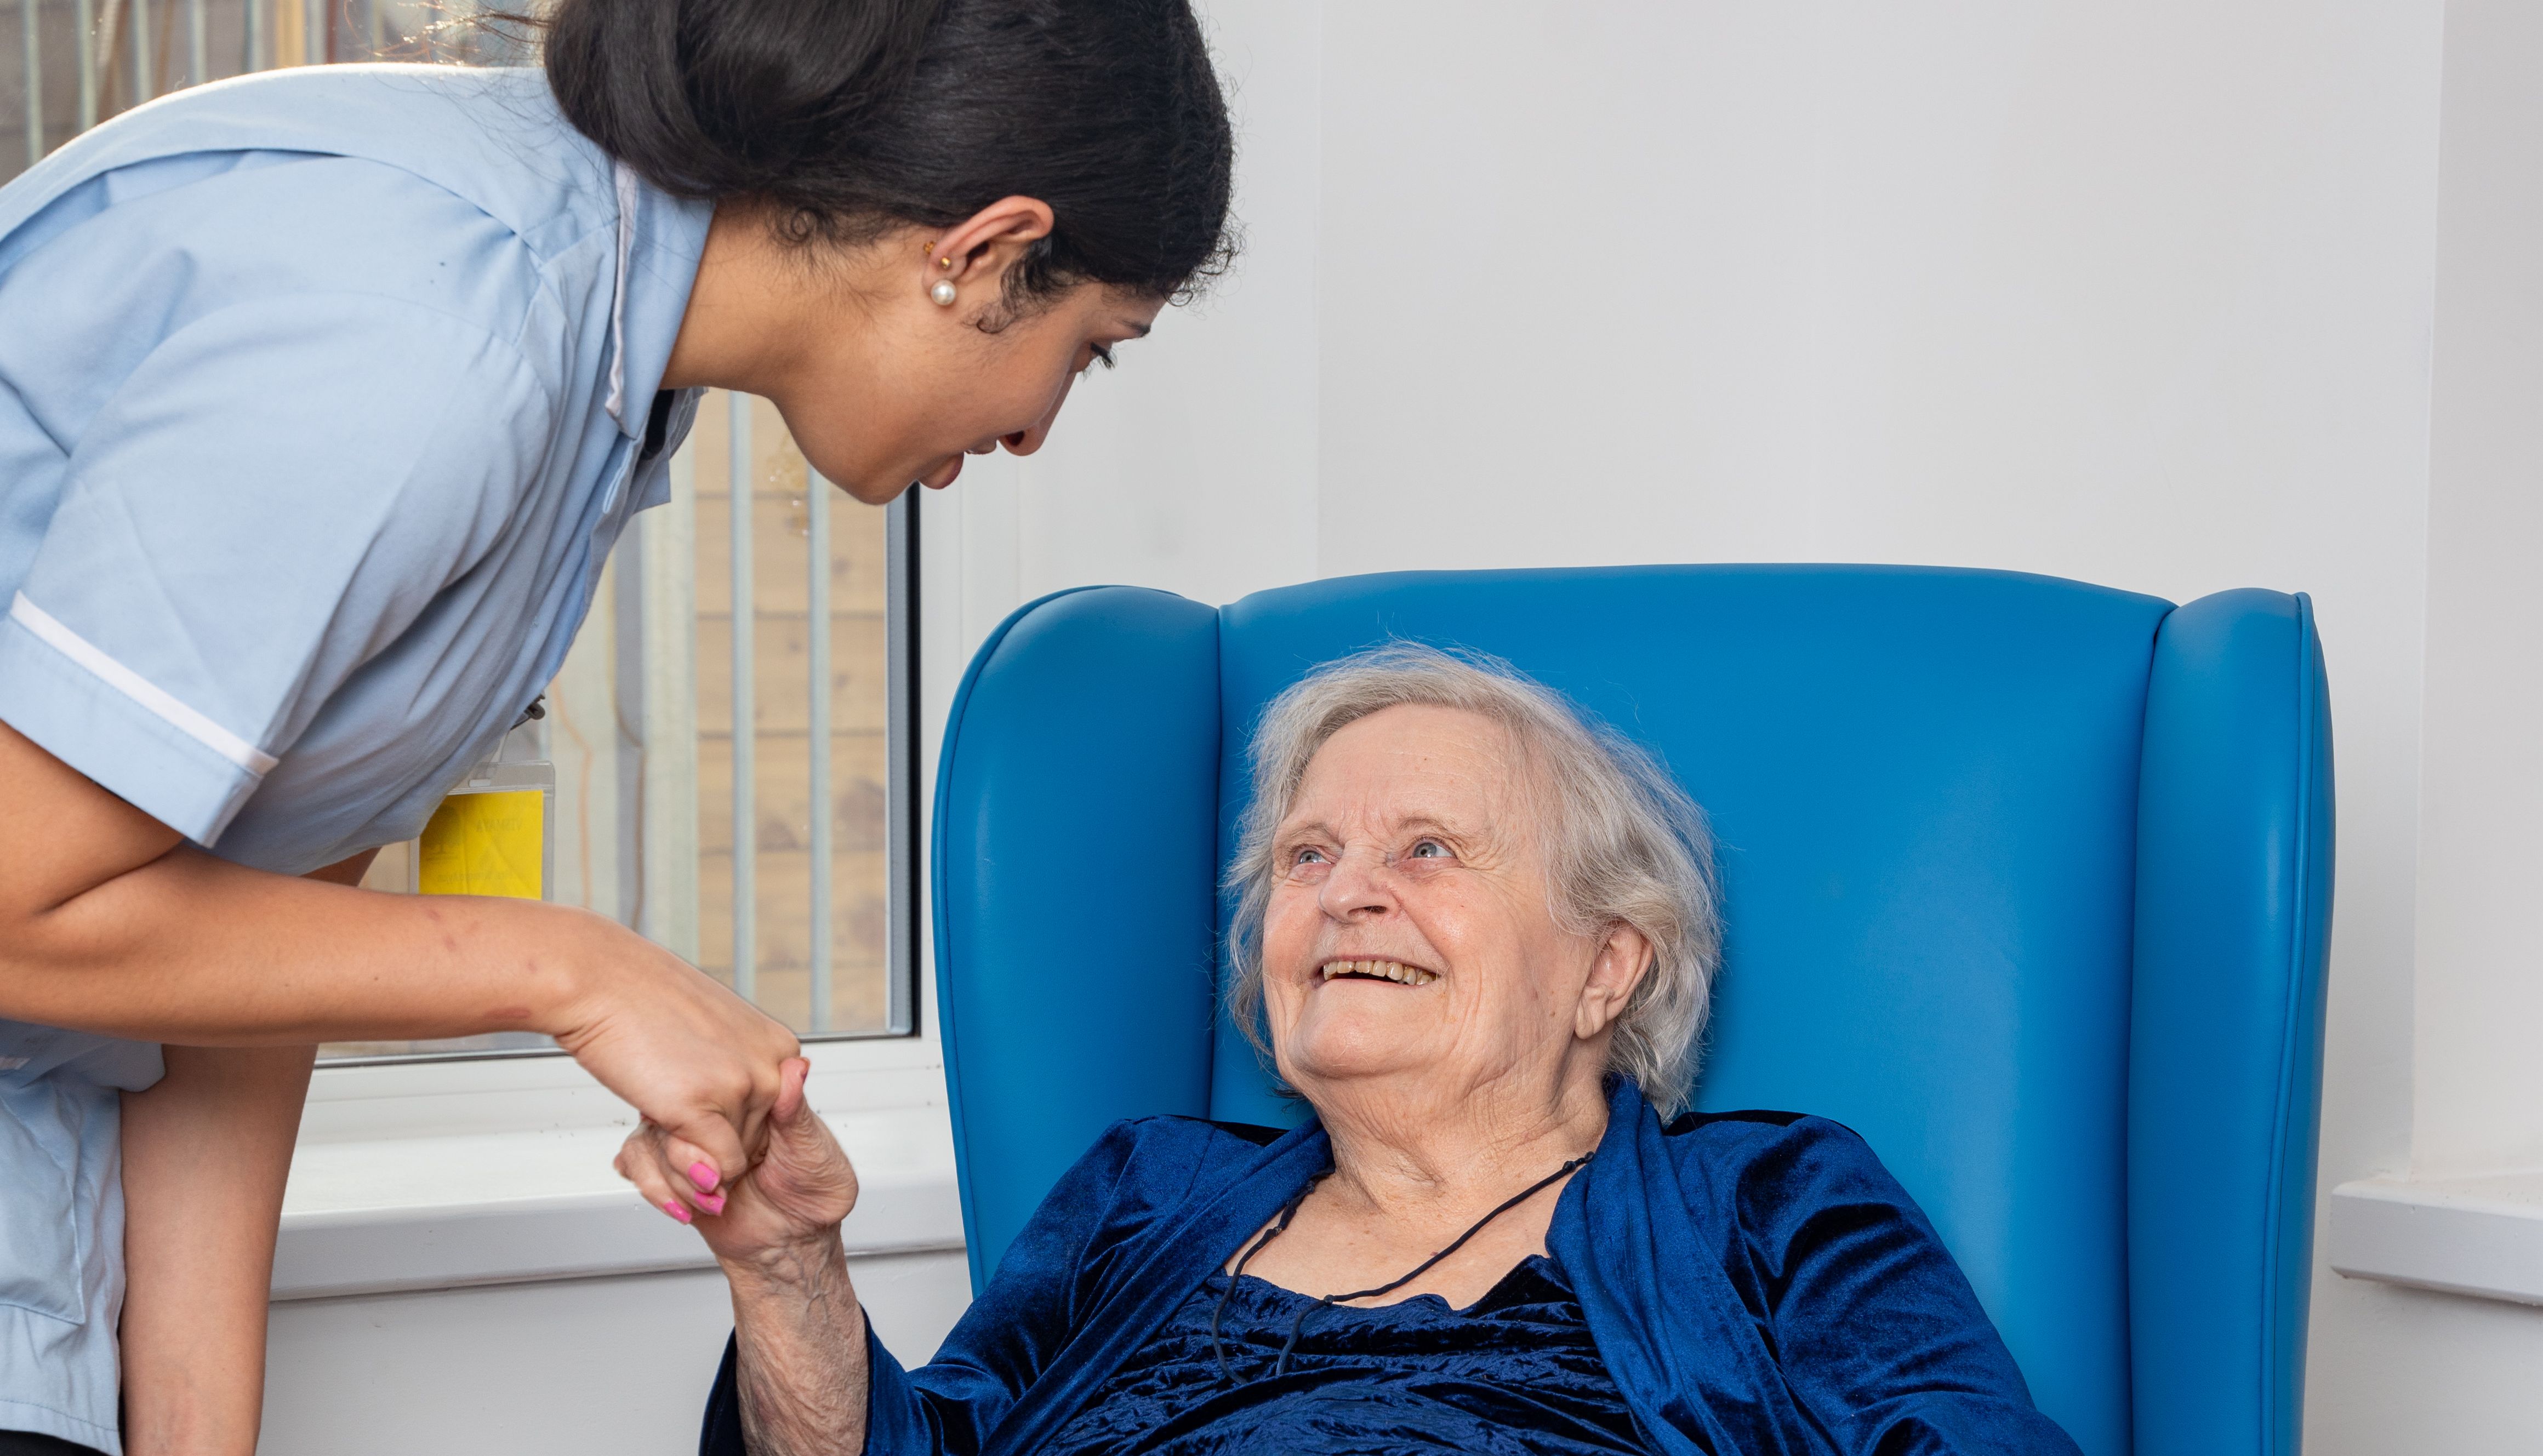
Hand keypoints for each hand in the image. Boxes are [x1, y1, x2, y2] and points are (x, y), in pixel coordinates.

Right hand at [551, 917, 800, 1198]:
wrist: (600, 982)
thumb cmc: (645, 1006)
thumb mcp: (712, 1032)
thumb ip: (734, 1071)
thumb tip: (739, 1122)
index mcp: (778, 1046)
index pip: (772, 1118)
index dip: (731, 1124)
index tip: (700, 1109)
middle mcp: (770, 1067)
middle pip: (753, 1143)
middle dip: (711, 1141)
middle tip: (672, 1105)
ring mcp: (741, 1087)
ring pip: (731, 1162)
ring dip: (693, 1153)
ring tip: (662, 1103)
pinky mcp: (702, 1108)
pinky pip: (713, 1171)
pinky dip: (687, 1171)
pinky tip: (663, 1130)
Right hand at [616, 1058, 859, 1270]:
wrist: (792, 1244)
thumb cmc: (814, 1193)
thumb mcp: (814, 1150)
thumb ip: (795, 1112)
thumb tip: (796, 1069)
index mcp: (751, 1101)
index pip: (710, 1082)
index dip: (706, 1110)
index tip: (716, 1139)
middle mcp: (715, 1118)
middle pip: (671, 1110)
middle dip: (684, 1153)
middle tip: (714, 1180)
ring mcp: (691, 1144)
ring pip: (649, 1139)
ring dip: (674, 1176)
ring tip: (710, 1198)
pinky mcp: (673, 1173)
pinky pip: (637, 1165)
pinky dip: (655, 1188)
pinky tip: (684, 1206)